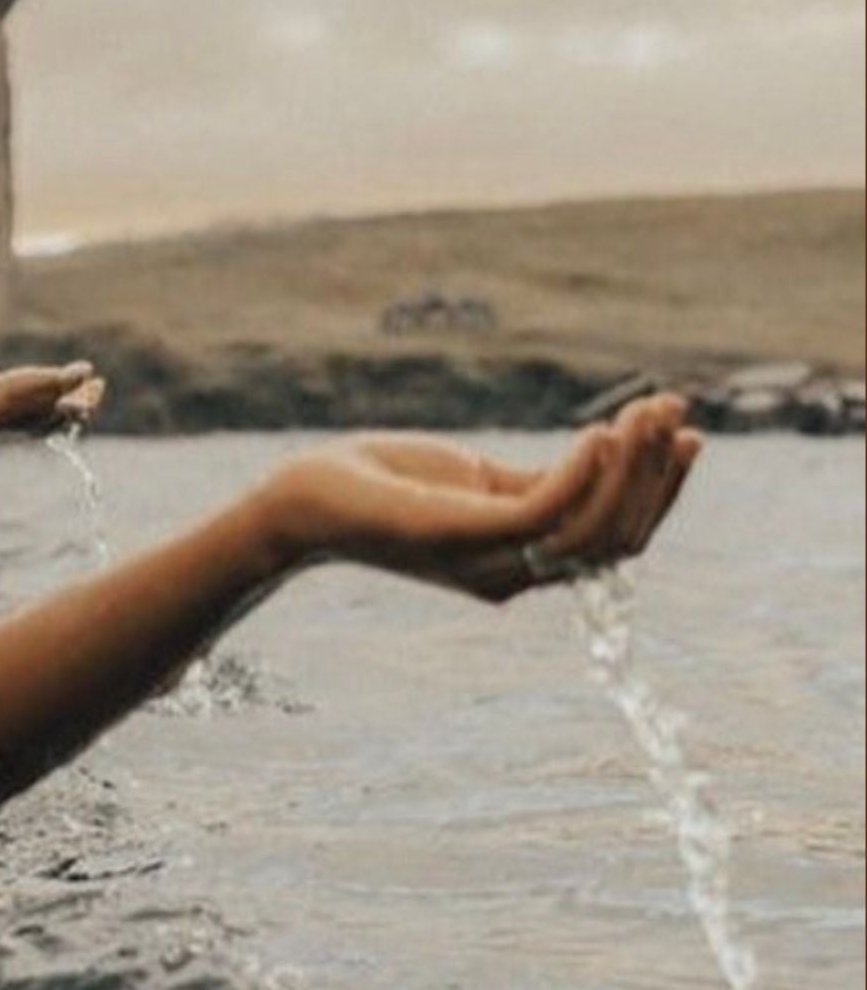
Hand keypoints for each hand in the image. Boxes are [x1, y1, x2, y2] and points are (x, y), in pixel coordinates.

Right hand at [0, 361, 104, 437]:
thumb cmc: (16, 397)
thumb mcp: (48, 383)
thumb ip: (71, 378)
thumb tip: (89, 372)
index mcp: (57, 416)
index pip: (84, 407)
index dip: (92, 394)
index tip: (99, 382)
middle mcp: (42, 421)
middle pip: (67, 409)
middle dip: (77, 396)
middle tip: (87, 381)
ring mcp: (24, 419)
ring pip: (48, 408)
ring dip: (56, 396)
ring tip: (60, 383)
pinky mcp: (6, 414)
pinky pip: (28, 405)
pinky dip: (36, 396)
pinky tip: (28, 388)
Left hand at [263, 394, 699, 600]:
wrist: (304, 498)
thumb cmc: (385, 485)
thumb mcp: (477, 481)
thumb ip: (539, 482)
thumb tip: (610, 451)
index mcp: (523, 561)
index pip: (616, 540)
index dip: (660, 492)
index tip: (686, 436)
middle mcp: (515, 574)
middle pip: (618, 540)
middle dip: (658, 477)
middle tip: (676, 416)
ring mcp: (490, 561)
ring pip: (593, 530)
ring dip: (632, 470)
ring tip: (645, 415)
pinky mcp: (461, 535)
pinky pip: (546, 514)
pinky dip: (583, 474)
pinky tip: (599, 433)